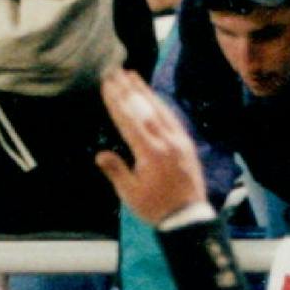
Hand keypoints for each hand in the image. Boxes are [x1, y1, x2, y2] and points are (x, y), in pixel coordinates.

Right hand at [97, 68, 209, 224]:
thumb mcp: (130, 194)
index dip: (117, 101)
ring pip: (160, 110)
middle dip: (128, 89)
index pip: (129, 120)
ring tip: (132, 75)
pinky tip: (153, 96)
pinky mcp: (186, 144)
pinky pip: (172, 118)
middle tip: (116, 71)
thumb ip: (116, 171)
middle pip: (144, 109)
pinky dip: (161, 104)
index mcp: (151, 153)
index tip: (107, 85)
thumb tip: (100, 154)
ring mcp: (179, 141)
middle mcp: (166, 142)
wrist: (188, 218)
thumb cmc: (156, 208)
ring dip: (145, 91)